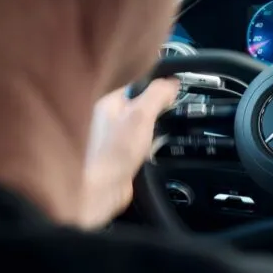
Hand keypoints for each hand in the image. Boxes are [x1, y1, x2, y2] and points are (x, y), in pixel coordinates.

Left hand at [80, 79, 178, 228]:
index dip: (156, 90)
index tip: (172, 95)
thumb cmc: (113, 153)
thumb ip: (156, 94)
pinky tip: (149, 154)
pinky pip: (138, 146)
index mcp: (109, 104)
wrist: (100, 190)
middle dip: (156, 113)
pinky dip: (148, 149)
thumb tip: (171, 82)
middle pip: (140, 107)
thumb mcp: (141, 115)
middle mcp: (107, 120)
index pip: (136, 87)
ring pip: (140, 128)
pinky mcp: (118, 157)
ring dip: (152, 133)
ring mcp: (112, 139)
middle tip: (167, 118)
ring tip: (156, 139)